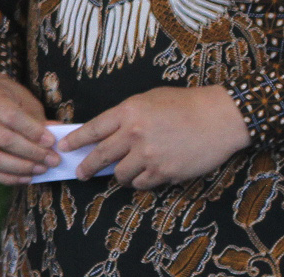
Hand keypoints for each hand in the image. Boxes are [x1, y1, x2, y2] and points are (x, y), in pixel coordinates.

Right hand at [0, 72, 57, 183]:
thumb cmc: (7, 101)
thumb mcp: (24, 102)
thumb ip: (37, 119)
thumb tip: (57, 136)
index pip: (11, 117)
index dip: (33, 131)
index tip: (52, 142)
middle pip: (3, 139)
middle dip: (31, 153)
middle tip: (52, 160)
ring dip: (21, 168)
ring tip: (41, 170)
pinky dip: (7, 178)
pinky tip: (26, 177)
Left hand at [70, 85, 248, 188]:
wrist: (219, 118)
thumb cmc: (184, 104)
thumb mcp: (148, 100)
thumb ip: (126, 116)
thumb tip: (106, 133)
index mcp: (128, 111)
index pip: (93, 129)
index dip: (76, 140)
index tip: (64, 147)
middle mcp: (134, 134)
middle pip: (101, 155)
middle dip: (87, 166)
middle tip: (81, 173)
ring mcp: (149, 155)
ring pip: (120, 174)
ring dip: (118, 175)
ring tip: (121, 172)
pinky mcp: (165, 172)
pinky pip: (142, 183)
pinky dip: (139, 181)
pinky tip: (142, 176)